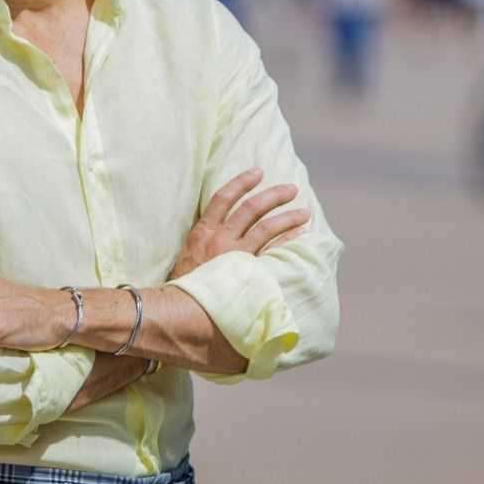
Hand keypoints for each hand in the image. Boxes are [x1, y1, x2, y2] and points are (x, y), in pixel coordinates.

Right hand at [169, 168, 309, 280]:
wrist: (180, 311)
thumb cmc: (184, 286)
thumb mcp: (187, 255)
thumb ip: (204, 240)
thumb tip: (222, 226)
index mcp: (202, 232)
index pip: (222, 197)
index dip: (241, 182)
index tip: (258, 172)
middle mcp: (219, 240)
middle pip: (250, 208)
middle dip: (273, 195)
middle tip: (291, 189)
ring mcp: (233, 256)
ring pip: (265, 228)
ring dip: (287, 217)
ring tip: (303, 212)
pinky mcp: (246, 273)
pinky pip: (272, 253)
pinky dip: (287, 241)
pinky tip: (299, 235)